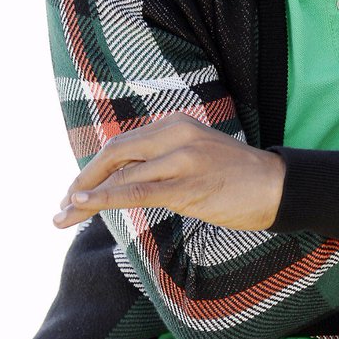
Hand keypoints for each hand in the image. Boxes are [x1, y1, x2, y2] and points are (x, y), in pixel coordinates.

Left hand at [53, 113, 285, 232]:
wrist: (276, 186)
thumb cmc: (238, 176)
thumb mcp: (198, 153)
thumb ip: (165, 158)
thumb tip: (126, 179)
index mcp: (178, 123)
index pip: (125, 144)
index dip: (96, 168)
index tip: (78, 189)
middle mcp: (176, 135)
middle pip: (115, 154)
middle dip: (84, 180)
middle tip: (63, 204)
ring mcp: (181, 159)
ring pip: (121, 176)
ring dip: (86, 197)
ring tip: (62, 215)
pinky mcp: (186, 186)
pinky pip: (136, 193)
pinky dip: (105, 200)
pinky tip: (83, 206)